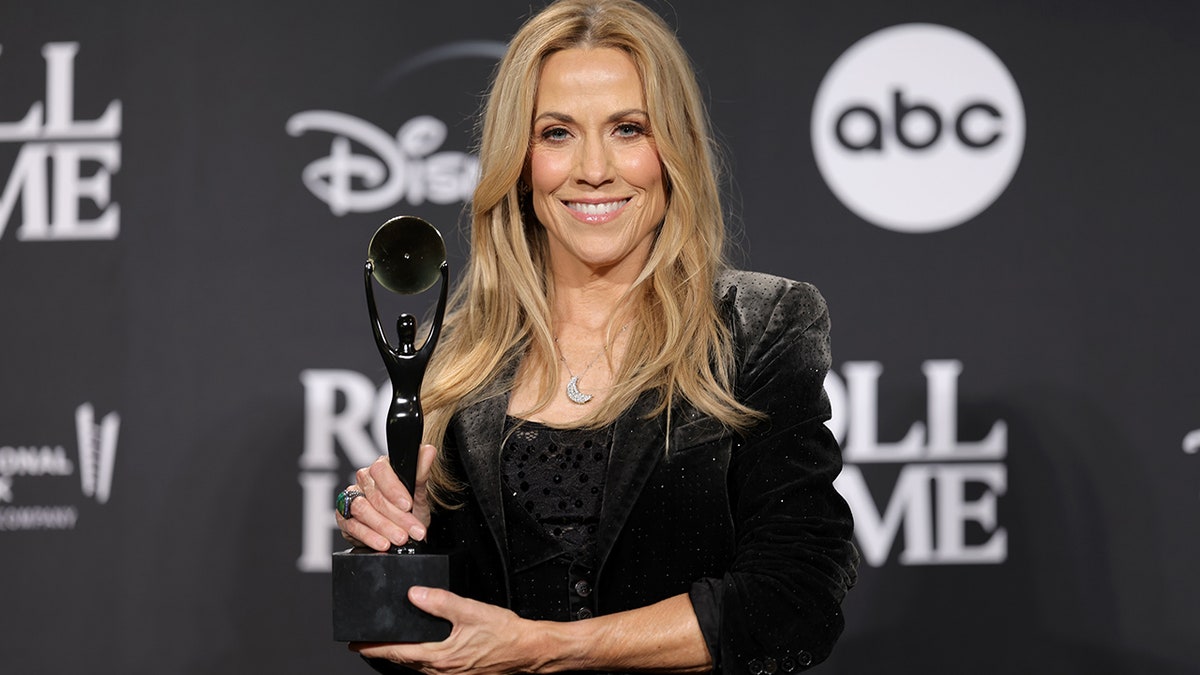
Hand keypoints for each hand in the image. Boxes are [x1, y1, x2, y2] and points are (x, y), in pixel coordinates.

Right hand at [336, 444, 436, 549]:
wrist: (404, 528)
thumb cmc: (410, 506)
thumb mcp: (420, 492)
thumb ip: (421, 472)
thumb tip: (428, 450)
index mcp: (381, 467)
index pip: (381, 470)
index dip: (394, 489)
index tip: (408, 504)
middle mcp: (363, 480)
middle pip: (375, 496)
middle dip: (397, 516)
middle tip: (413, 530)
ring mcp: (352, 498)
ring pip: (362, 510)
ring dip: (383, 527)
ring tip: (400, 538)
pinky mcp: (344, 517)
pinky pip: (352, 526)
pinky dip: (369, 536)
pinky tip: (383, 543)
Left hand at [352, 587, 543, 674]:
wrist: (526, 650)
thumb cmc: (504, 634)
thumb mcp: (470, 611)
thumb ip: (440, 601)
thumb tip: (415, 594)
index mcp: (440, 656)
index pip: (397, 653)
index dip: (374, 648)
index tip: (356, 645)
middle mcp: (441, 668)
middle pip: (403, 660)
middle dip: (383, 651)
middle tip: (365, 642)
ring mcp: (450, 671)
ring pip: (416, 663)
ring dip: (400, 654)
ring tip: (387, 643)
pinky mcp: (458, 669)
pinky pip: (429, 664)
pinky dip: (417, 655)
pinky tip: (420, 646)